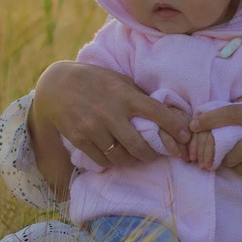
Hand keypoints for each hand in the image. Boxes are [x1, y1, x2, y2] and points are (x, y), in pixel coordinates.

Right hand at [33, 61, 190, 169]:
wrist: (56, 85)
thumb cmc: (93, 80)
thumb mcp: (117, 80)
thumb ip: (137, 94)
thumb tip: (163, 109)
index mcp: (124, 95)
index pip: (156, 111)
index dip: (174, 126)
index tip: (185, 137)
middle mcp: (110, 112)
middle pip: (139, 145)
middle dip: (151, 155)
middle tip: (155, 155)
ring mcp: (94, 127)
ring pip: (120, 157)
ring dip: (130, 160)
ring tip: (133, 156)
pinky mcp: (79, 138)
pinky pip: (102, 160)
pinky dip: (111, 161)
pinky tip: (113, 156)